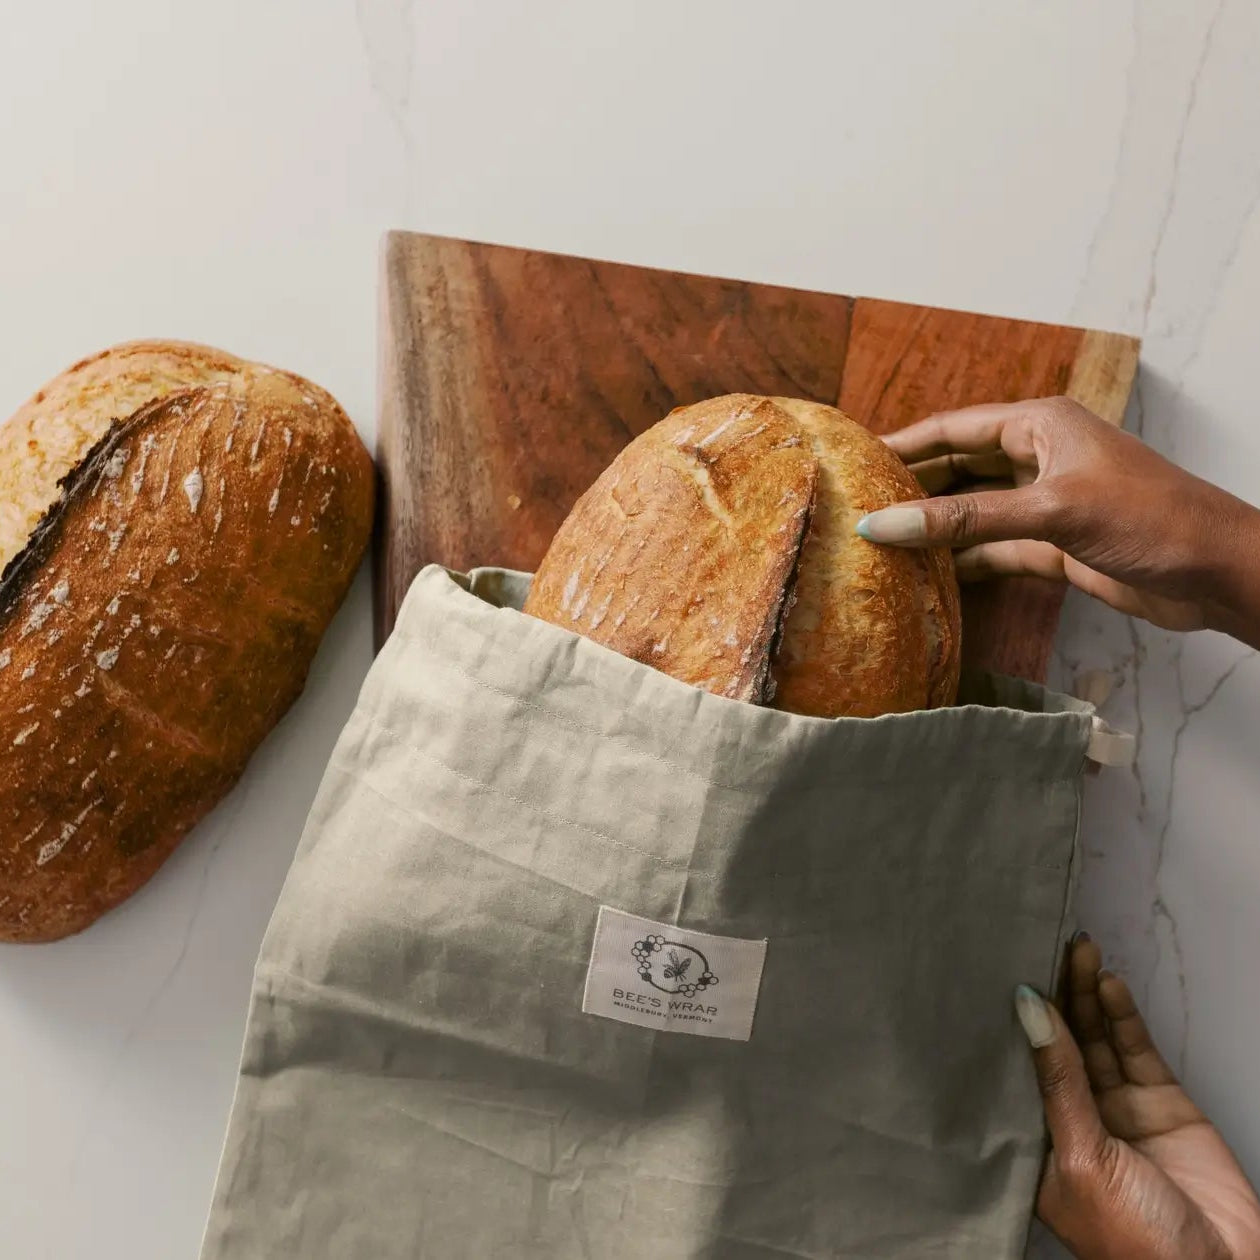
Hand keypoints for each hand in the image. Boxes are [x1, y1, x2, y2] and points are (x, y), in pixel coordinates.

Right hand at [855, 398, 1259, 646]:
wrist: (1215, 573)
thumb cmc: (1151, 519)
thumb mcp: (1051, 511)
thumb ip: (966, 520)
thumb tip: (885, 524)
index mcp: (1041, 426)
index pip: (954, 428)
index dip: (902, 442)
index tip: (853, 459)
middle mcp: (1039, 458)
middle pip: (958, 466)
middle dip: (911, 484)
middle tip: (855, 503)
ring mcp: (1045, 504)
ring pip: (972, 510)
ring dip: (933, 525)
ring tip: (879, 539)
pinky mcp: (1053, 545)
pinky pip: (991, 548)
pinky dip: (960, 559)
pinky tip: (925, 572)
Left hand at [1015, 936, 1259, 1258]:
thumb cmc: (1133, 1243)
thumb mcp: (1081, 1157)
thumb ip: (1058, 1081)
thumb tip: (1029, 1009)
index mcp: (1036, 1143)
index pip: (1016, 1068)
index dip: (1010, 1024)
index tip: (997, 974)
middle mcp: (1073, 1119)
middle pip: (1058, 1043)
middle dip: (1054, 996)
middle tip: (1044, 945)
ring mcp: (1116, 1108)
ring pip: (1094, 1037)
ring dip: (1086, 994)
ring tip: (1076, 951)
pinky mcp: (1158, 1102)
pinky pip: (1132, 1048)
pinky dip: (1121, 1015)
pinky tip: (1107, 984)